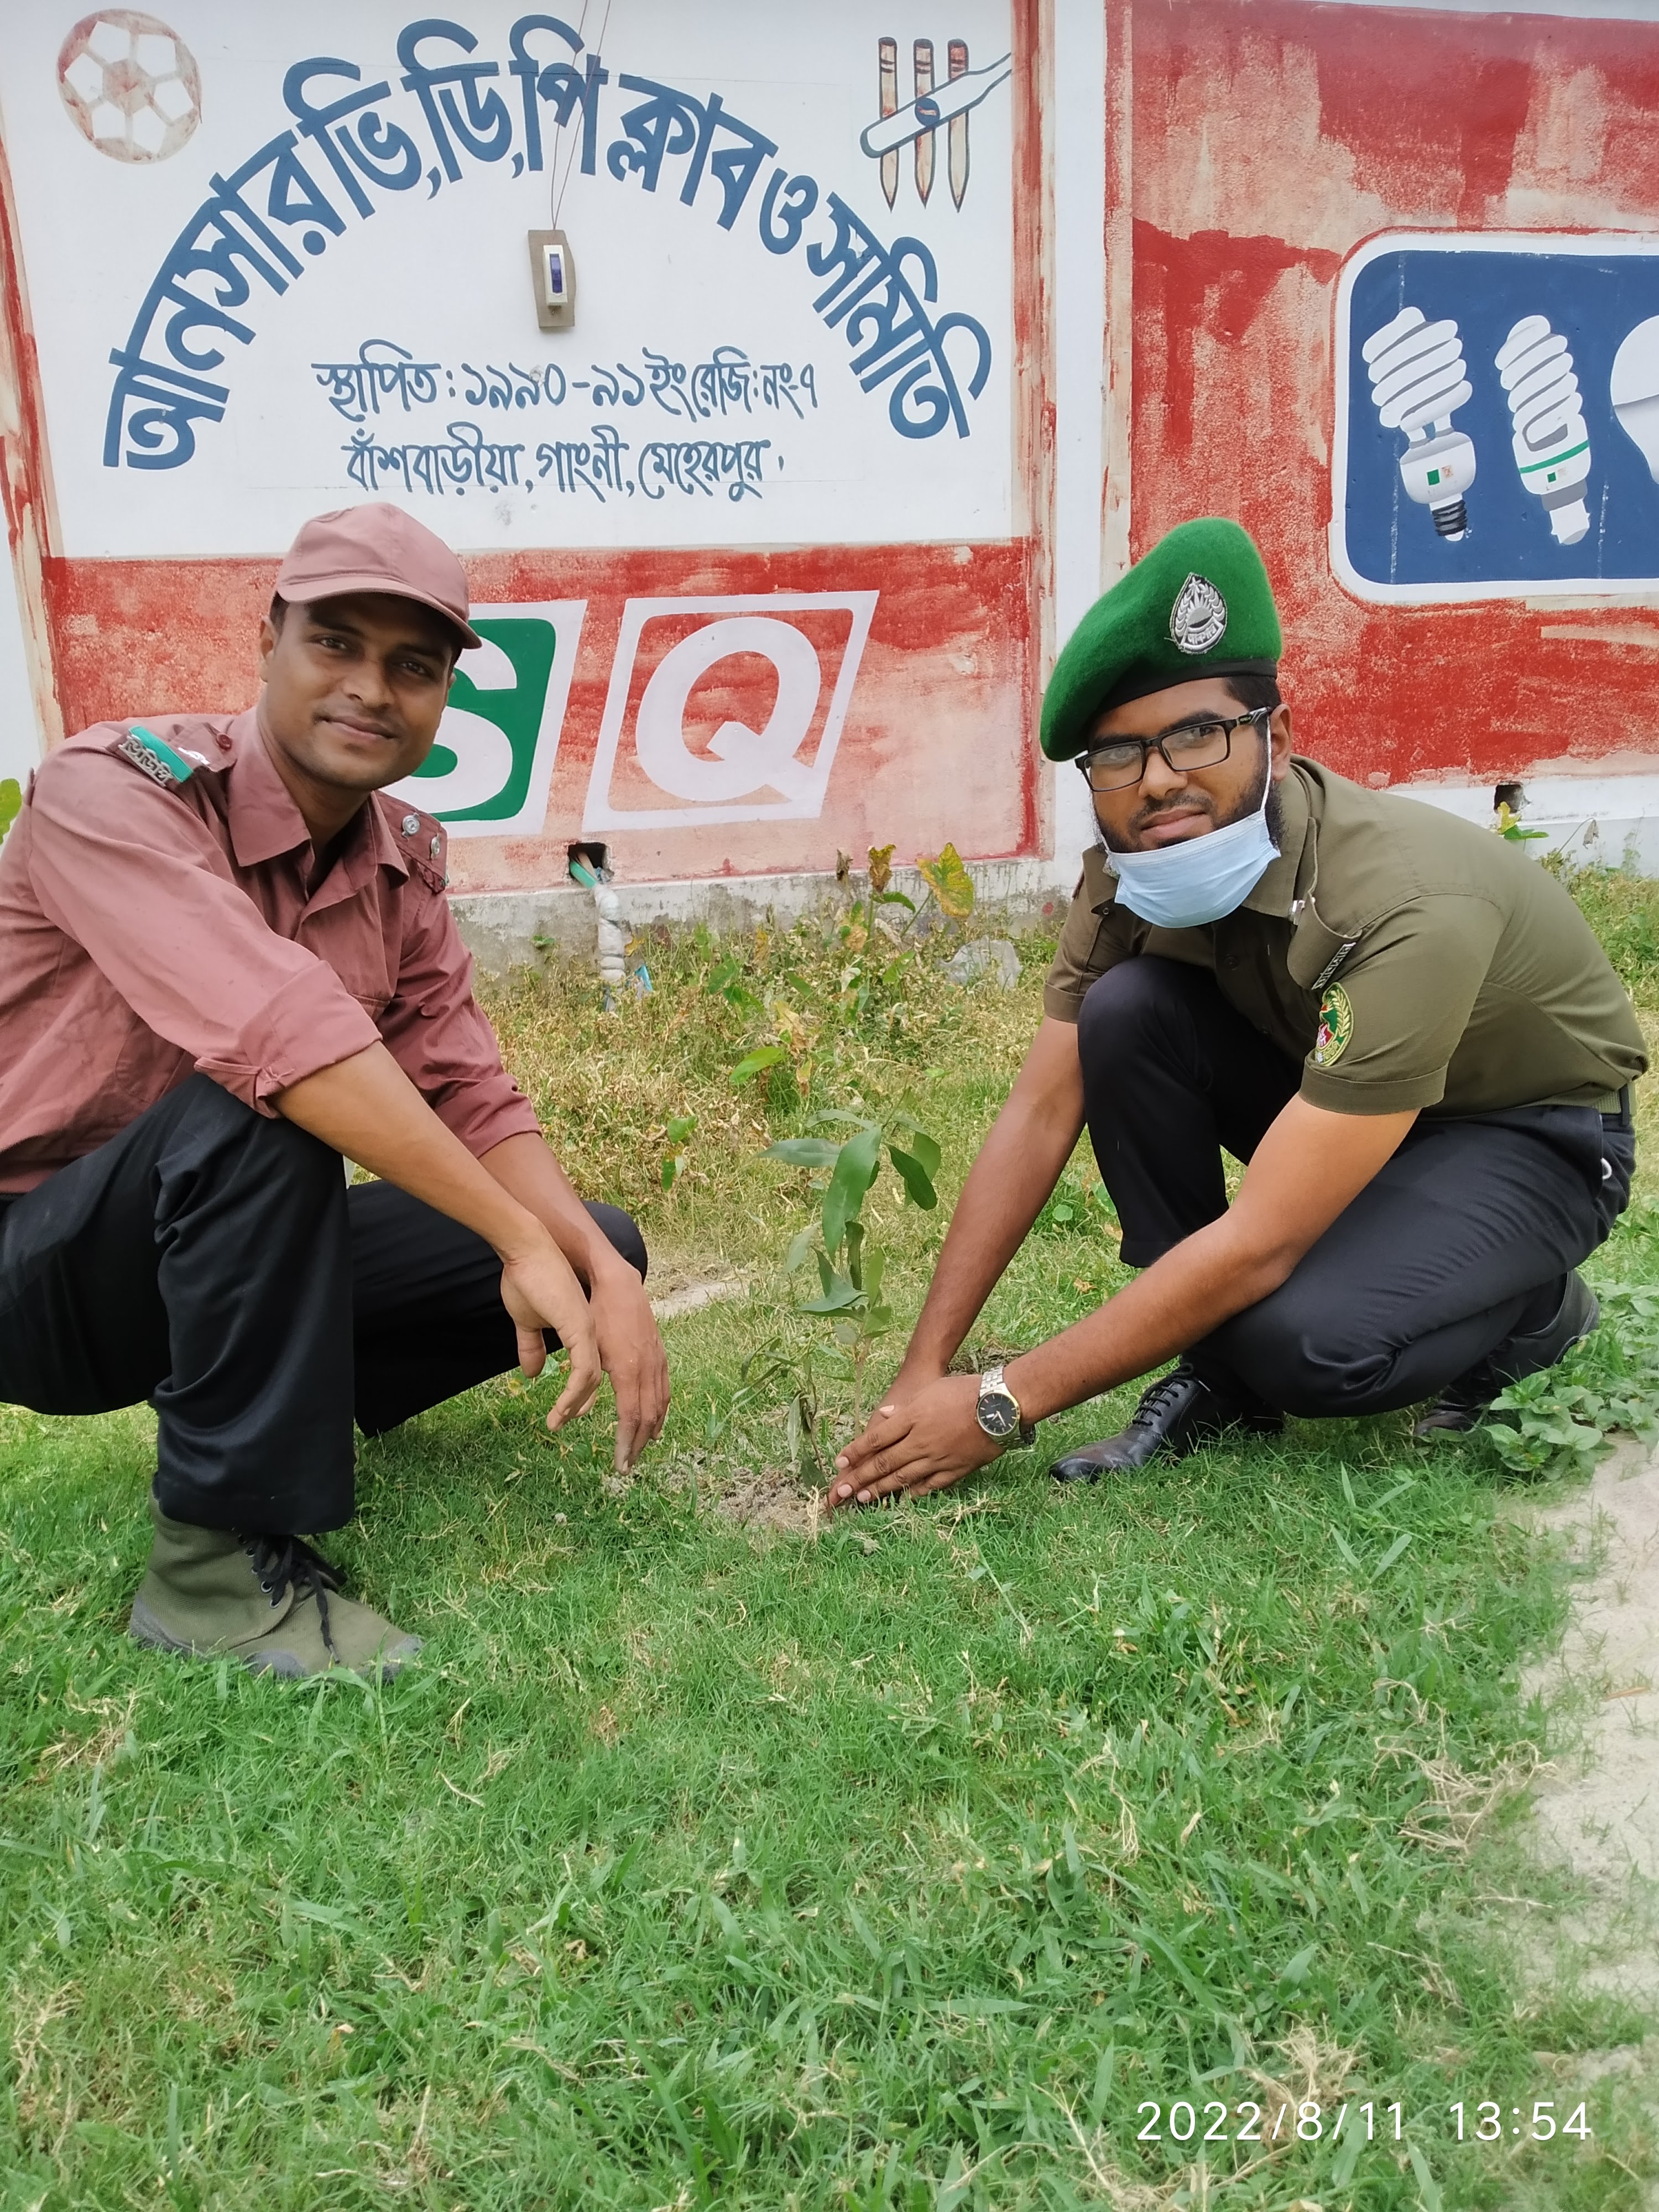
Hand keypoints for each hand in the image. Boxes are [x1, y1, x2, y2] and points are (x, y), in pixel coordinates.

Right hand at [498, 1235, 601, 1434]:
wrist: (526, 1250)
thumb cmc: (526, 1278)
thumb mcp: (527, 1321)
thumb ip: (531, 1347)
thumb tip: (533, 1373)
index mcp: (585, 1329)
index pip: (594, 1370)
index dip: (585, 1396)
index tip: (573, 1415)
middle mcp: (594, 1333)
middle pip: (599, 1379)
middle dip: (588, 1406)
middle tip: (569, 1424)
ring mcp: (589, 1331)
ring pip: (590, 1381)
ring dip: (576, 1406)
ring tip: (557, 1422)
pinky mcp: (581, 1330)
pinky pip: (582, 1374)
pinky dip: (573, 1396)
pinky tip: (560, 1412)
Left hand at [589, 1259, 670, 1472]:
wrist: (618, 1282)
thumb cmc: (596, 1314)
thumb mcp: (585, 1350)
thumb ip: (585, 1385)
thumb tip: (580, 1414)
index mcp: (628, 1370)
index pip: (631, 1418)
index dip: (627, 1443)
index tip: (620, 1464)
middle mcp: (648, 1368)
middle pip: (648, 1417)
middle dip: (639, 1444)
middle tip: (628, 1465)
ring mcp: (657, 1360)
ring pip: (660, 1405)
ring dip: (652, 1430)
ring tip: (643, 1448)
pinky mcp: (660, 1353)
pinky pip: (665, 1390)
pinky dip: (661, 1410)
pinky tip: (656, 1420)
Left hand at [825, 1373, 1004, 1511]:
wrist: (1000, 1406)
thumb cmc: (966, 1390)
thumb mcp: (930, 1390)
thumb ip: (904, 1407)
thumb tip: (884, 1416)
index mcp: (911, 1418)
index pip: (875, 1438)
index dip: (855, 1452)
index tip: (840, 1463)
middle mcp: (920, 1441)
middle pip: (884, 1462)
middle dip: (860, 1478)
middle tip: (842, 1492)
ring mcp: (937, 1458)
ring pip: (903, 1478)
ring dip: (881, 1489)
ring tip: (864, 1498)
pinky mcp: (955, 1469)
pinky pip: (930, 1485)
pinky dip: (915, 1492)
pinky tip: (904, 1498)